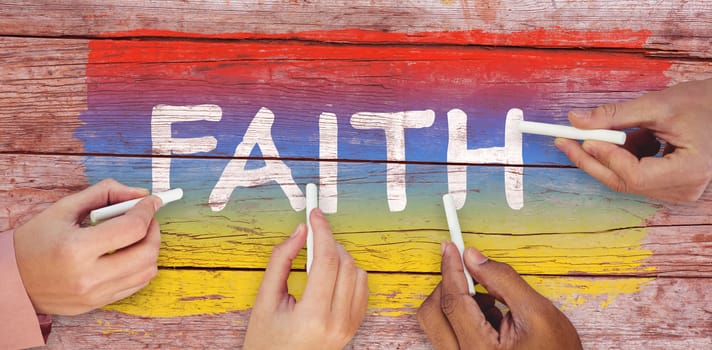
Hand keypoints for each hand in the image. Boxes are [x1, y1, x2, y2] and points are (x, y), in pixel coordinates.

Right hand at [13, 179, 161, 314]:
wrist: (11, 279)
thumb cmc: (36, 240)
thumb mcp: (65, 208)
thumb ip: (105, 193)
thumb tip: (140, 194)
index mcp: (77, 248)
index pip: (132, 228)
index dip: (147, 210)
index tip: (152, 200)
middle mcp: (88, 276)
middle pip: (146, 253)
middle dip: (154, 230)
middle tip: (147, 218)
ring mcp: (94, 295)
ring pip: (146, 272)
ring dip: (150, 249)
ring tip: (137, 235)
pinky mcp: (97, 304)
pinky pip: (135, 285)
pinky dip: (140, 266)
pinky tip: (129, 253)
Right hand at [243, 209, 368, 349]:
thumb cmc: (265, 342)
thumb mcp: (265, 300)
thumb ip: (281, 261)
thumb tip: (300, 231)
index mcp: (313, 317)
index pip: (326, 260)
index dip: (321, 231)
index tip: (314, 213)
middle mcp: (338, 323)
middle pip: (345, 264)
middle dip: (329, 243)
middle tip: (311, 235)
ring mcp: (350, 327)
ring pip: (359, 274)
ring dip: (340, 258)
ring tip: (316, 261)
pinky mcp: (354, 327)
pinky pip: (362, 289)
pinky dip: (349, 274)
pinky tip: (328, 276)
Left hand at [417, 242, 580, 349]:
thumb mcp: (538, 313)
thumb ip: (503, 280)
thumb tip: (473, 257)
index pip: (453, 301)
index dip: (450, 269)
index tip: (450, 247)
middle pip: (432, 312)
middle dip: (449, 285)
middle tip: (471, 272)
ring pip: (436, 323)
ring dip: (457, 303)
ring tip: (493, 305)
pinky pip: (446, 334)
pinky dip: (461, 317)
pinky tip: (490, 319)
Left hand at [555, 78, 711, 201]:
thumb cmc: (703, 103)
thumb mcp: (657, 105)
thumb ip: (614, 116)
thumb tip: (575, 120)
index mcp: (690, 170)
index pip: (635, 175)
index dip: (606, 157)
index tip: (582, 138)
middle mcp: (685, 188)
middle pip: (625, 182)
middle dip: (592, 160)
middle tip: (565, 141)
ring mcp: (679, 190)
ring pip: (627, 178)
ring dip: (611, 155)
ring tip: (616, 128)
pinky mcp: (672, 185)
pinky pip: (636, 174)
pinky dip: (626, 155)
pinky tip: (639, 135)